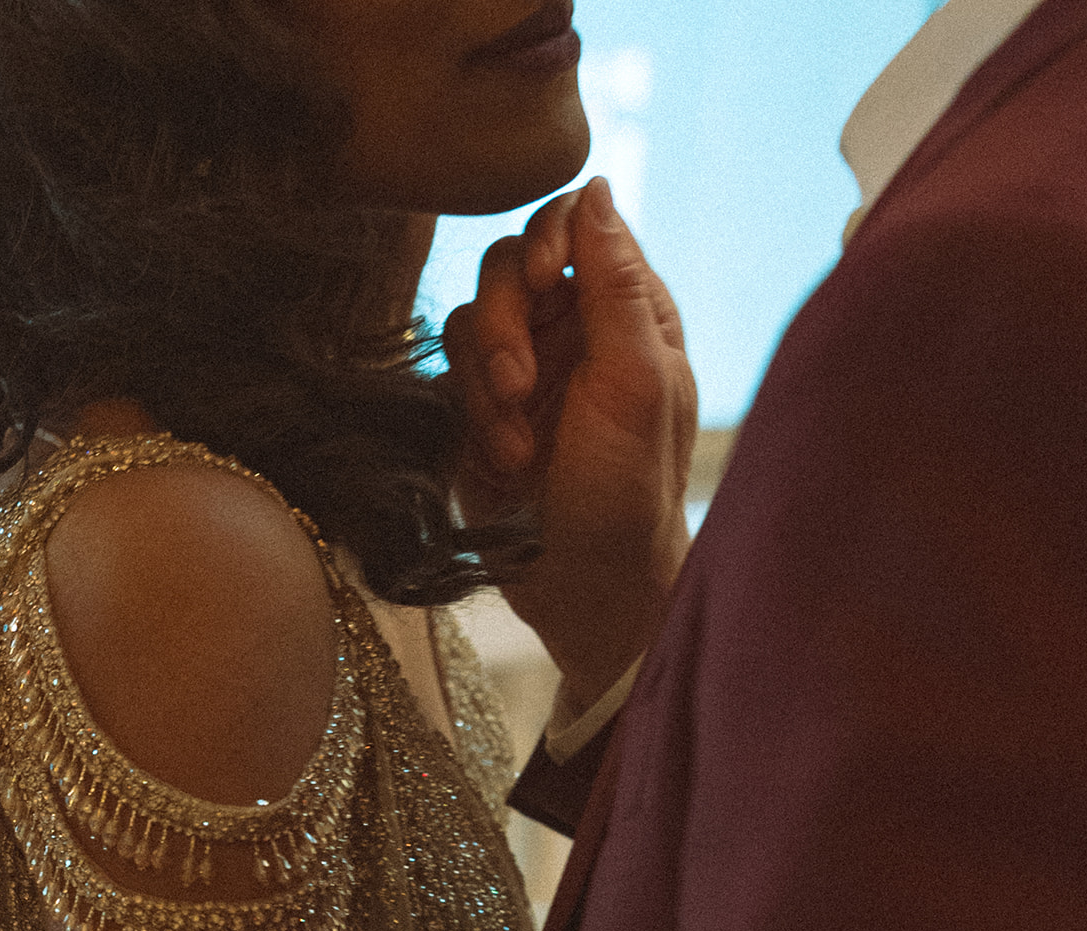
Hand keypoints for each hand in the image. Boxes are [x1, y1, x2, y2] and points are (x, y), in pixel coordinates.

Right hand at [444, 176, 697, 711]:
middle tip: (522, 387)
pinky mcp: (481, 411)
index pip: (575, 226)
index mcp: (629, 313)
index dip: (545, 241)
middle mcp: (576, 331)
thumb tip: (595, 185)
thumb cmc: (629, 494)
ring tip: (519, 447)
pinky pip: (450, 373)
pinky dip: (473, 416)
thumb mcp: (635, 383)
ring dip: (487, 381)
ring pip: (469, 318)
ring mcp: (525, 370)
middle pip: (508, 265)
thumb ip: (615, 282)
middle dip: (506, 322)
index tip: (541, 284)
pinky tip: (504, 463)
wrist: (587, 589)